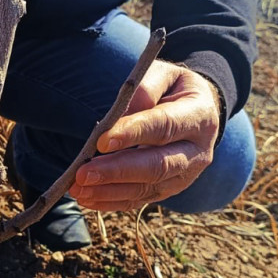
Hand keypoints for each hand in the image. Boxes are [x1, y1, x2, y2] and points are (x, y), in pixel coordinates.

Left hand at [69, 63, 220, 211]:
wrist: (199, 113)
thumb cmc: (174, 90)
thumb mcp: (166, 75)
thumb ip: (145, 88)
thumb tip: (123, 114)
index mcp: (198, 117)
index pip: (164, 126)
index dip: (133, 134)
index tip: (101, 141)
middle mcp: (197, 152)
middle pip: (157, 166)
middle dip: (117, 171)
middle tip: (83, 173)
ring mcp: (186, 176)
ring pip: (148, 188)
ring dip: (110, 191)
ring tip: (78, 189)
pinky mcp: (170, 189)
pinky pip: (141, 200)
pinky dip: (113, 202)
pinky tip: (88, 199)